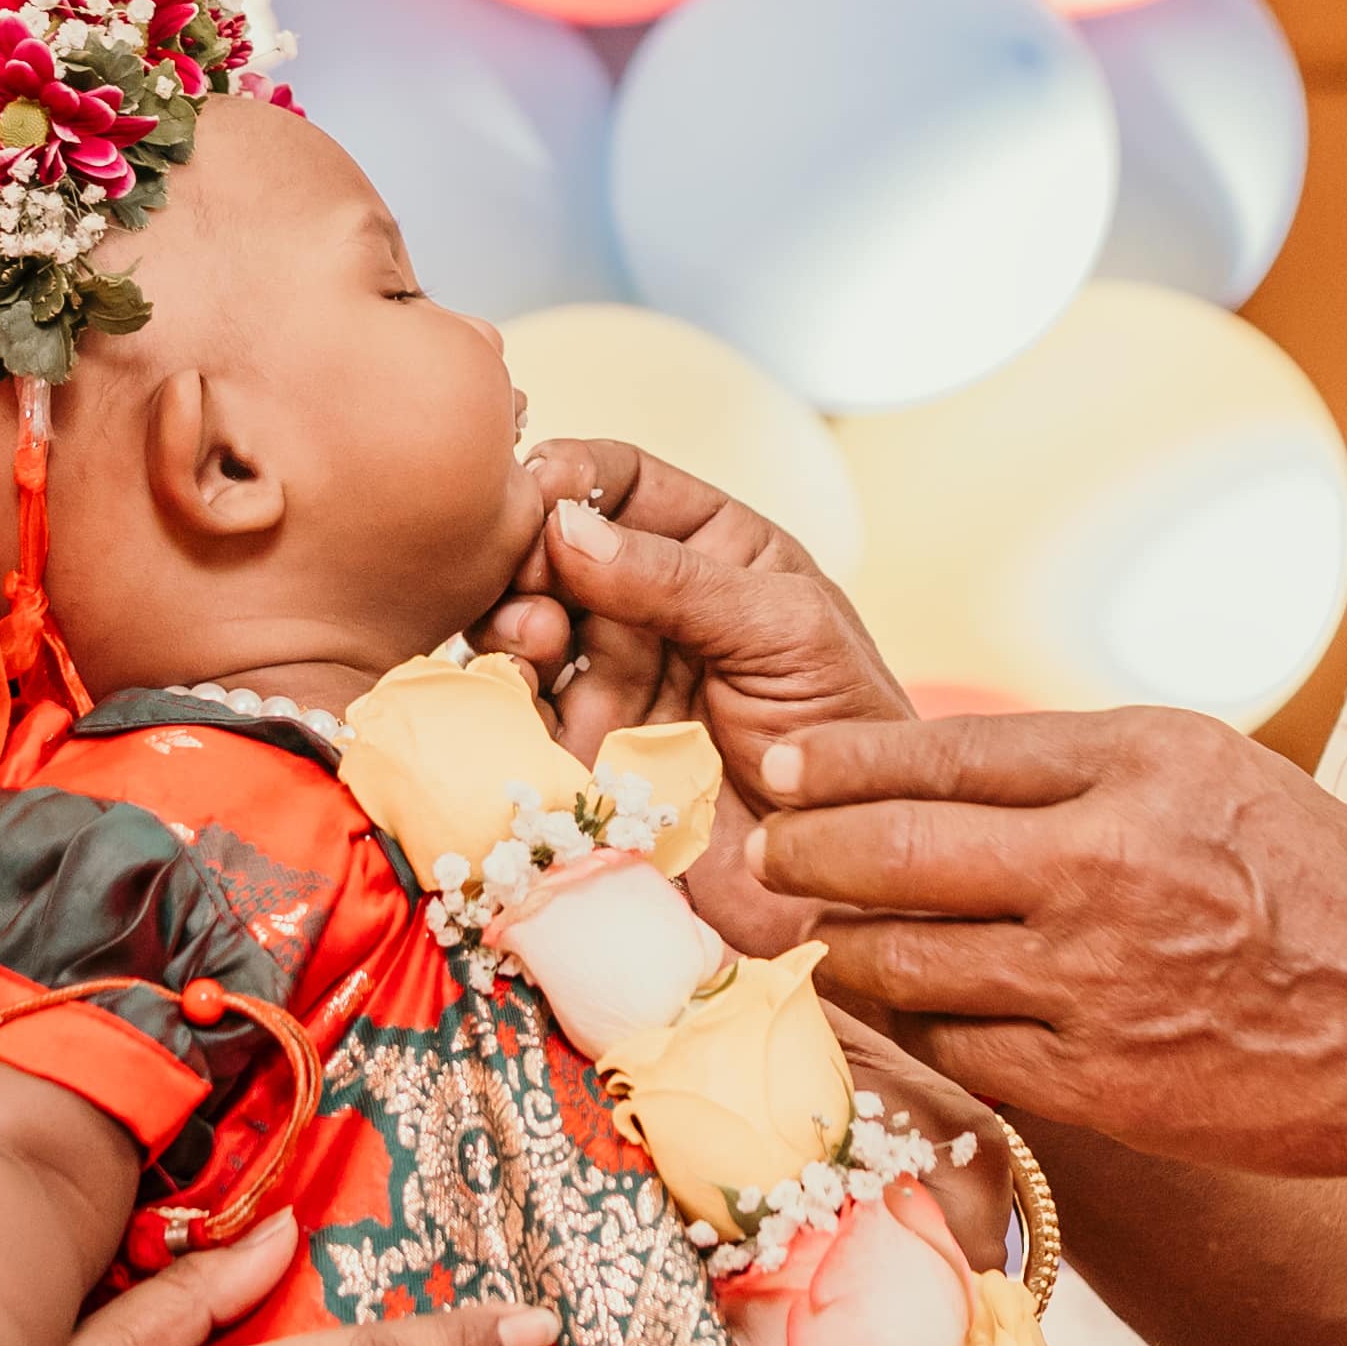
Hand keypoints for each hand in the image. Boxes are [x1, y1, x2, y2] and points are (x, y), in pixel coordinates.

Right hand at [484, 447, 910, 767]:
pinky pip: (515, 711)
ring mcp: (610, 680)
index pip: (626, 483)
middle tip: (527, 574)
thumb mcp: (785, 631)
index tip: (539, 488)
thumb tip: (569, 527)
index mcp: (714, 553)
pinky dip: (500, 693)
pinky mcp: (582, 753)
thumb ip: (678, 578)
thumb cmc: (846, 739)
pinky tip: (519, 692)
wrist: (840, 871)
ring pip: (522, 623)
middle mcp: (651, 608)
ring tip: (534, 639)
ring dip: (508, 618)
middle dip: (527, 550)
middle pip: (554, 549)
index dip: (574, 474)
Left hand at [753, 704, 1346, 1181]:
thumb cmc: (1332, 885)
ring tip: (826, 936)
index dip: (836, 767)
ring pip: (903, 959)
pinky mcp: (1101, 1083)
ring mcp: (1098, 980)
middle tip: (764, 855)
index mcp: (1139, 761)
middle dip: (802, 854)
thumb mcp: (1214, 775)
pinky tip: (910, 1010)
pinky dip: (921, 1024)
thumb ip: (1081, 771)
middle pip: (888, 850)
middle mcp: (1108, 860)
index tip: (778, 769)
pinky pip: (959, 1047)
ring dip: (846, 948)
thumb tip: (931, 774)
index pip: (936, 752)